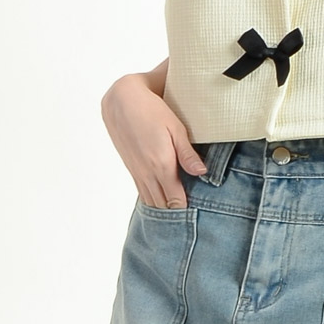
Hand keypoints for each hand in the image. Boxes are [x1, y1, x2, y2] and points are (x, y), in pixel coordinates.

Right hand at [100, 75, 206, 208]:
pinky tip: (159, 202)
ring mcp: (137, 171)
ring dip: (162, 209)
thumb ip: (187, 154)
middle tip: (189, 221)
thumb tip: (202, 173)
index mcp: (161, 165)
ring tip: (176, 216)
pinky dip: (151, 200)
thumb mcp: (175, 128)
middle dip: (175, 214)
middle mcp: (147, 173)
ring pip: (150, 200)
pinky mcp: (130, 167)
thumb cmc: (152, 111)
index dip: (186, 210)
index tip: (197, 216)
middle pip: (162, 205)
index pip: (175, 199)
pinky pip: (141, 191)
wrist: (122, 101)